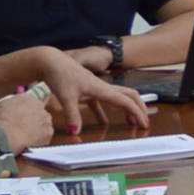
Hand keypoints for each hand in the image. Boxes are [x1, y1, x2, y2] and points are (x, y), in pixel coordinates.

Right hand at [0, 88, 56, 154]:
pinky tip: (30, 143)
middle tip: (24, 128)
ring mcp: (46, 119)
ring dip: (38, 129)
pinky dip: (39, 140)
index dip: (25, 111)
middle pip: (39, 113)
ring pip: (43, 124)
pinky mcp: (49, 132)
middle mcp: (40, 106)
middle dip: (33, 119)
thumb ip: (12, 104)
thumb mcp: (1, 106)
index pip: (30, 103)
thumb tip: (14, 108)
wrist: (6, 135)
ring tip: (26, 137)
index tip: (21, 117)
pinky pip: (45, 136)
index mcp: (27, 97)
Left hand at [33, 49, 147, 136]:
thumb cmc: (59, 75)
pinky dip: (107, 111)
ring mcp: (96, 87)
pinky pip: (102, 101)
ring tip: (130, 122)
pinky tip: (104, 122)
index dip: (137, 113)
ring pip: (119, 97)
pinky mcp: (87, 88)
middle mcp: (103, 87)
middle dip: (139, 108)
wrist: (50, 61)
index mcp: (102, 89)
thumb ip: (73, 116)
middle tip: (144, 122)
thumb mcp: (66, 97)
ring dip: (127, 108)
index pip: (126, 101)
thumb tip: (75, 133)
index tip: (144, 125)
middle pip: (129, 95)